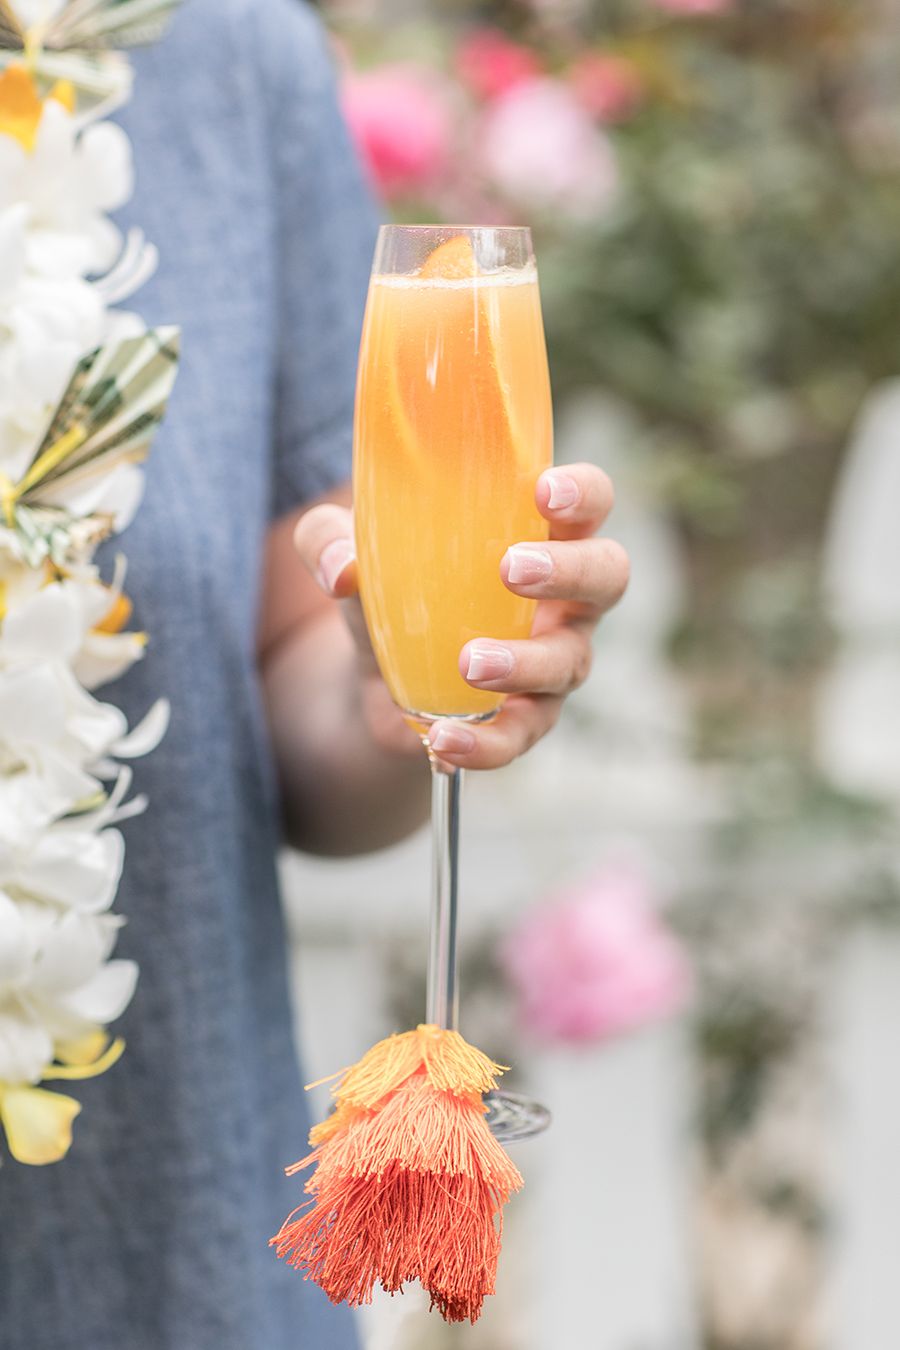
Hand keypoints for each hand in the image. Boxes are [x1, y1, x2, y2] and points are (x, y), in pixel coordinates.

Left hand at [293, 463, 628, 768]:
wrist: (374, 674)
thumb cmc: (389, 583)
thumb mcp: (347, 549)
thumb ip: (331, 540)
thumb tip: (343, 569)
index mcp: (539, 533)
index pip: (590, 500)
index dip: (583, 493)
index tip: (543, 491)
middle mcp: (564, 596)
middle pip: (608, 574)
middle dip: (570, 569)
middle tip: (512, 569)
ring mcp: (553, 659)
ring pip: (569, 661)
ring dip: (524, 662)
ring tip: (469, 663)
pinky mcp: (526, 718)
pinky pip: (522, 735)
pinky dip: (487, 742)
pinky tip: (446, 740)